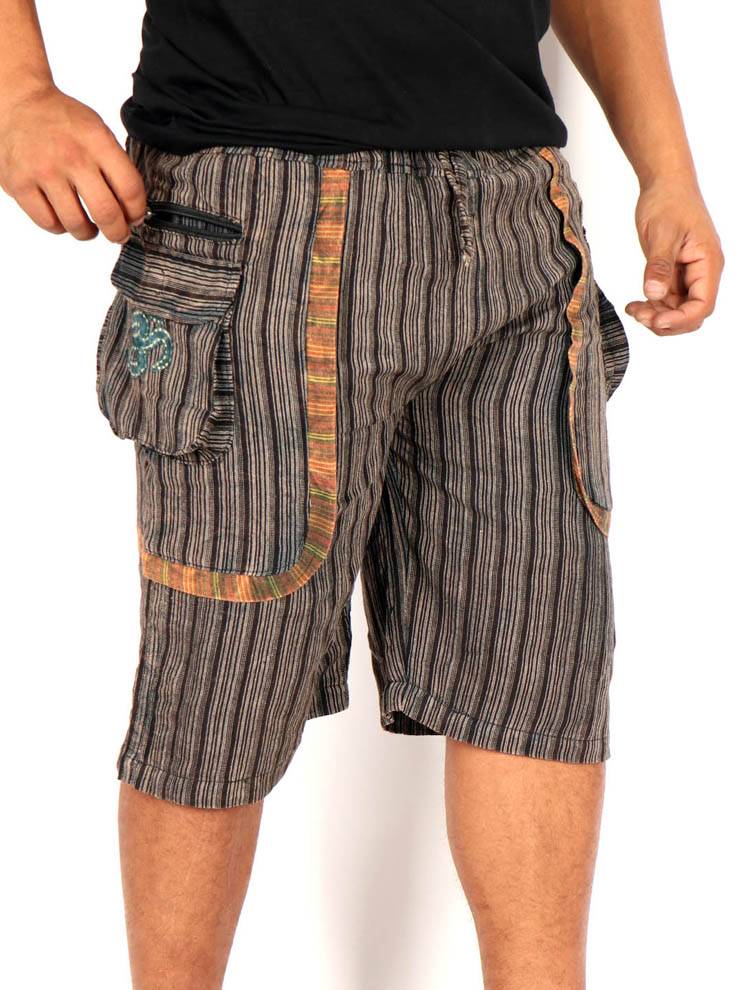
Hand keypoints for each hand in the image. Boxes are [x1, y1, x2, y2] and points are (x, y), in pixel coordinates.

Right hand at [0, 83, 146, 243]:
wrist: (21, 104)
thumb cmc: (63, 122)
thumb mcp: (98, 131)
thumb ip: (116, 166)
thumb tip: (132, 208)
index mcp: (96, 141)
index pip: (129, 189)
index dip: (137, 211)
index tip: (135, 218)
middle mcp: (71, 156)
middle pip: (106, 212)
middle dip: (117, 232)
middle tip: (118, 234)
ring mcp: (43, 171)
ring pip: (76, 224)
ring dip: (88, 233)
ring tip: (89, 227)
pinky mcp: (19, 184)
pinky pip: (49, 223)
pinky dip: (60, 227)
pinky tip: (64, 217)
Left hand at [624, 177, 723, 334]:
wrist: (665, 185)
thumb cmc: (669, 202)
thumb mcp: (662, 234)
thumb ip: (659, 266)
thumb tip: (654, 294)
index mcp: (708, 263)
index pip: (702, 304)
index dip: (681, 319)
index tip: (656, 320)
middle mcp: (702, 273)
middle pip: (691, 314)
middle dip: (666, 321)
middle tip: (639, 314)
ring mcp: (689, 275)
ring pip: (677, 310)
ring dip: (656, 316)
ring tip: (633, 309)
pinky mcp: (675, 275)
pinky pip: (667, 300)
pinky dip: (651, 306)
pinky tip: (634, 304)